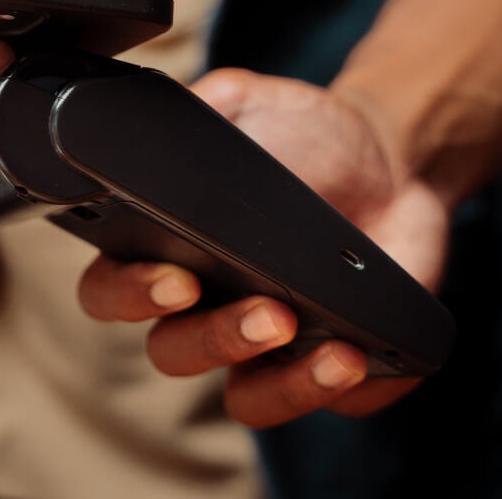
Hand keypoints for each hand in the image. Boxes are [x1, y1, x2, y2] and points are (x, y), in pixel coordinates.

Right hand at [77, 68, 450, 427]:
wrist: (390, 159)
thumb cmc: (304, 133)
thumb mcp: (244, 102)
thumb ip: (195, 111)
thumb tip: (159, 122)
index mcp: (163, 249)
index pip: (111, 290)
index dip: (129, 296)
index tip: (175, 277)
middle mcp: (204, 309)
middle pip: (172, 352)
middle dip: (211, 337)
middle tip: (261, 306)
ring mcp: (264, 347)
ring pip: (239, 397)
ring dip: (270, 378)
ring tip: (300, 327)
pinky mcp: (325, 369)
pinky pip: (310, 401)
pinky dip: (324, 389)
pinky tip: (350, 353)